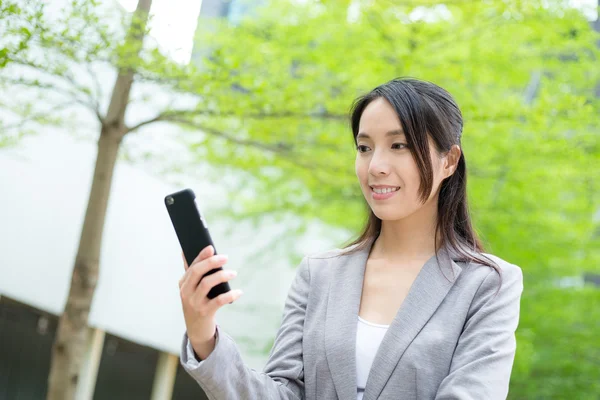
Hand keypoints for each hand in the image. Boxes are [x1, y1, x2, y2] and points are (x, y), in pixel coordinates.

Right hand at [179, 245, 242, 359]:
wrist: (196, 330)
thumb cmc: (197, 303)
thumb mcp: (192, 288)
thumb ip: (192, 271)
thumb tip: (186, 250)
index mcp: (183, 283)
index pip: (192, 266)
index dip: (201, 256)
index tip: (211, 247)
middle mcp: (186, 292)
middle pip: (197, 272)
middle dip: (211, 262)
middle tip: (225, 257)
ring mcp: (194, 303)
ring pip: (207, 284)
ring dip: (222, 276)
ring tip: (233, 273)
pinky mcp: (204, 313)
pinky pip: (218, 301)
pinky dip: (230, 295)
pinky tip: (238, 292)